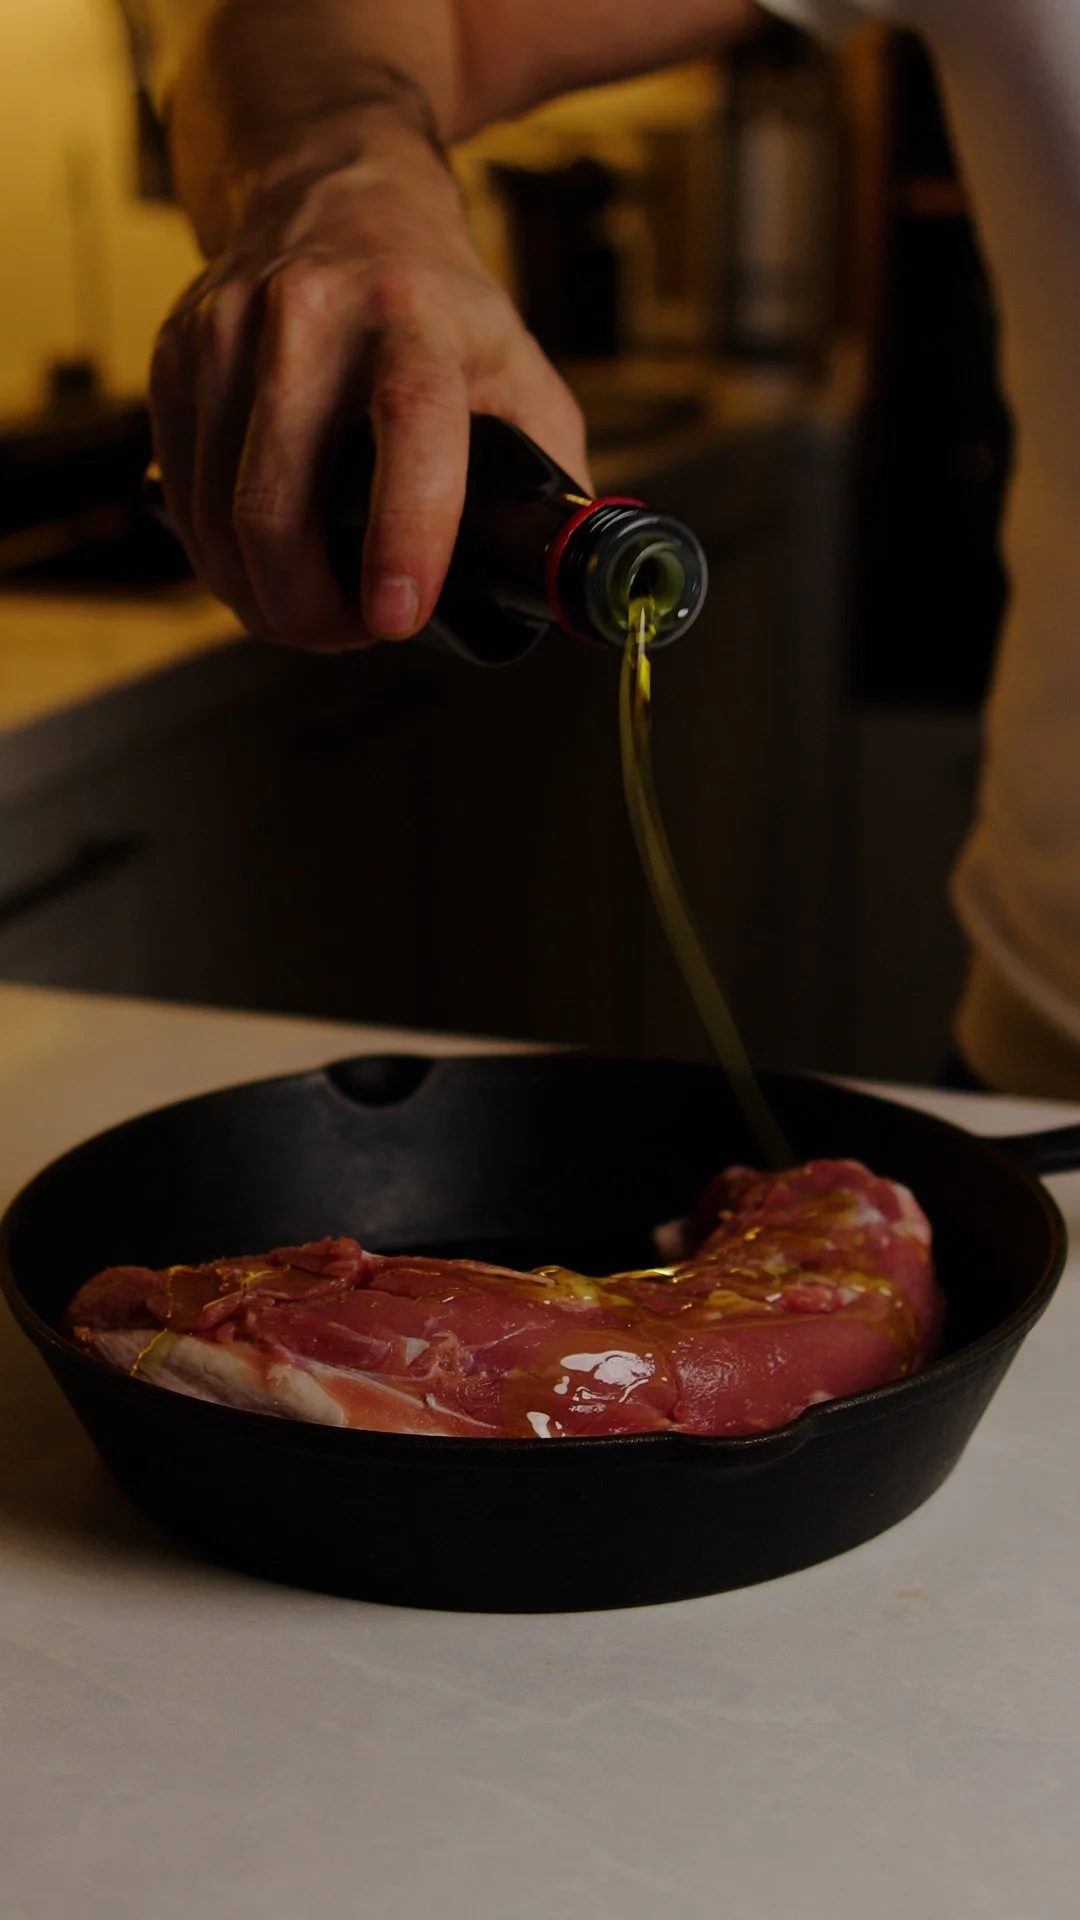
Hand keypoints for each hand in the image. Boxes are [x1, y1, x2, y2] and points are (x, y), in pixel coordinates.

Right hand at [149, 117, 588, 650]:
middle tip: (348, 637)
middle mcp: (313, 312)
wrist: (335, 187)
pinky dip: (217, 557)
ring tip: (307, 614)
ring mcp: (229, 328)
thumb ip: (549, 470)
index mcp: (418, 316)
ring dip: (259, 596)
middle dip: (307, 607)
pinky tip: (257, 569)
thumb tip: (563, 582)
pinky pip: (184, 493)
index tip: (396, 620)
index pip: (409, 427)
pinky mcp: (176, 352)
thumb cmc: (439, 302)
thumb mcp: (518, 364)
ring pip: (220, 513)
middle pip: (279, 499)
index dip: (404, 536)